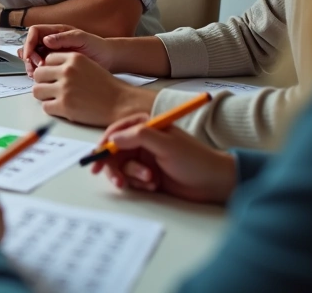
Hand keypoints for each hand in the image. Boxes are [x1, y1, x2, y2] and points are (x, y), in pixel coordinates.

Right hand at [17, 25, 115, 75]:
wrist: (108, 60)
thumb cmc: (98, 47)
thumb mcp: (83, 39)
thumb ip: (64, 38)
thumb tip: (46, 40)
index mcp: (57, 32)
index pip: (34, 32)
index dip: (29, 42)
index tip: (30, 55)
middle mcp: (52, 42)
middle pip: (31, 45)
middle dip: (29, 56)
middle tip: (37, 67)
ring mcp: (52, 54)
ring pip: (33, 57)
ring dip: (31, 66)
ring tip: (37, 74)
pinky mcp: (55, 65)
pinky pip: (41, 68)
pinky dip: (38, 73)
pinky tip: (42, 78)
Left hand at [32, 53, 156, 125]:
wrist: (121, 103)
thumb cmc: (107, 87)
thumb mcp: (88, 65)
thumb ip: (69, 65)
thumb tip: (47, 69)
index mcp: (74, 58)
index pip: (47, 60)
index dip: (49, 70)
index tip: (53, 77)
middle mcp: (67, 71)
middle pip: (38, 74)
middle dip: (43, 82)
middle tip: (52, 89)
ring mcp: (65, 89)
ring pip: (37, 90)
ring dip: (44, 96)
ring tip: (56, 99)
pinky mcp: (64, 106)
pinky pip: (45, 106)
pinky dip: (52, 109)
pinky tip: (63, 108)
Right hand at [91, 114, 236, 203]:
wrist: (213, 182)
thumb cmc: (194, 159)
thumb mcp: (165, 144)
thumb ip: (138, 136)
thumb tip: (113, 138)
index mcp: (145, 126)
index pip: (116, 131)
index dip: (104, 145)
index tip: (98, 158)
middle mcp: (142, 141)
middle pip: (114, 152)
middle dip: (115, 168)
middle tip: (118, 181)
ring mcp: (144, 158)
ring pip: (122, 168)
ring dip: (133, 177)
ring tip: (150, 182)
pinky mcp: (147, 174)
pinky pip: (131, 180)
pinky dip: (139, 184)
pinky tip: (154, 186)